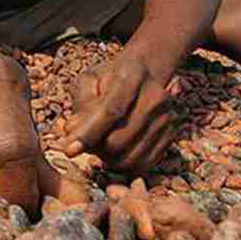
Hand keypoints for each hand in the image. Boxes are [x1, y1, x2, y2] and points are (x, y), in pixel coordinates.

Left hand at [57, 53, 177, 174]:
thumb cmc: (109, 78)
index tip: (69, 150)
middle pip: (118, 140)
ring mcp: (166, 118)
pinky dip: (122, 164)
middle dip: (94, 147)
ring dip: (107, 158)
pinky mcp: (171, 136)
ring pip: (128, 158)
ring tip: (100, 142)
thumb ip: (80, 103)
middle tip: (85, 139)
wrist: (144, 74)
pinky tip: (114, 150)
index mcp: (132, 75)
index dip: (88, 133)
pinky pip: (142, 165)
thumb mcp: (88, 79)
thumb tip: (73, 132)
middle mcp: (155, 97)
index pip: (110, 110)